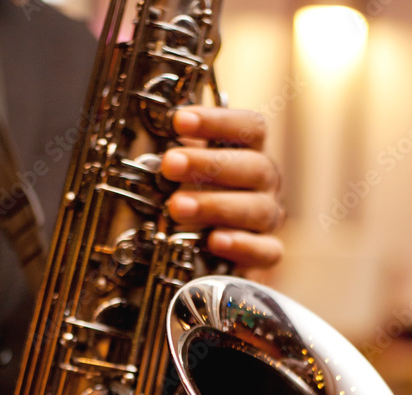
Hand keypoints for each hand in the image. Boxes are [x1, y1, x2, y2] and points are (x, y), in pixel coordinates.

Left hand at [161, 106, 283, 271]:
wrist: (206, 255)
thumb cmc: (194, 200)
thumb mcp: (181, 175)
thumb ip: (175, 158)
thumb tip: (144, 145)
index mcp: (250, 153)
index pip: (250, 127)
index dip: (217, 122)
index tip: (178, 121)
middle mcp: (264, 183)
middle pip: (254, 166)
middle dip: (209, 164)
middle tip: (170, 165)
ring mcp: (267, 218)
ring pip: (258, 208)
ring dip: (215, 205)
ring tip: (177, 207)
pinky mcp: (265, 254)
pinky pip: (266, 250)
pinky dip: (241, 245)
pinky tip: (214, 241)